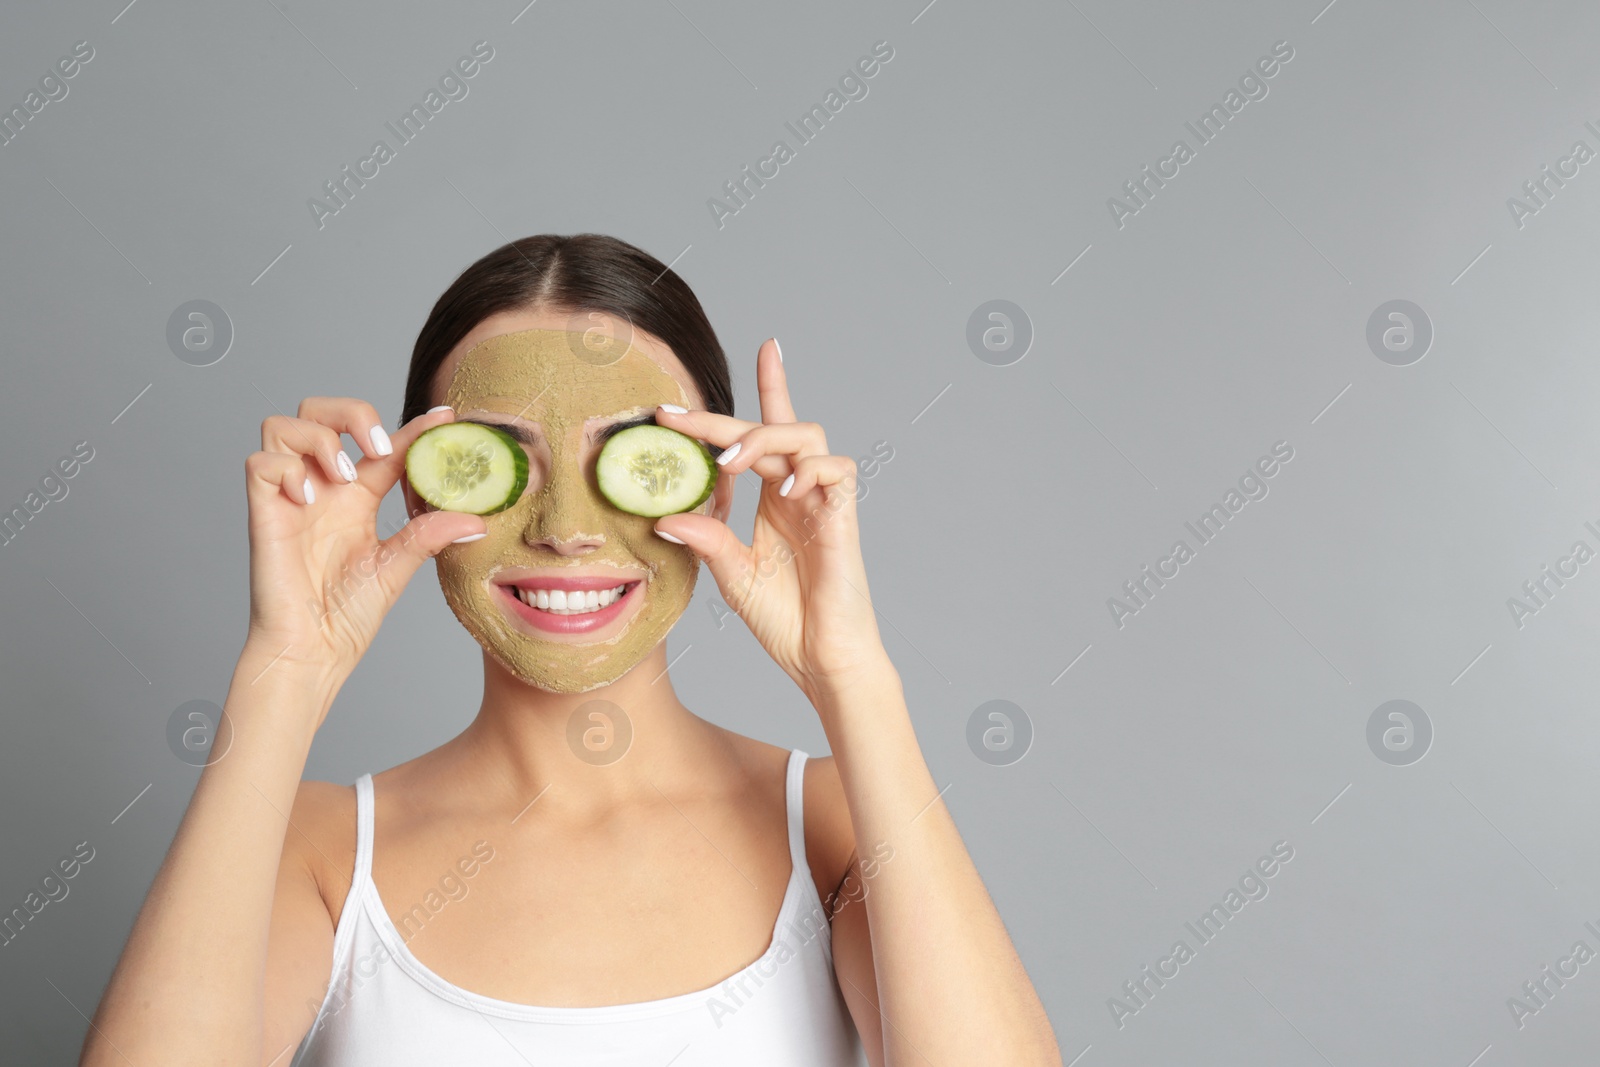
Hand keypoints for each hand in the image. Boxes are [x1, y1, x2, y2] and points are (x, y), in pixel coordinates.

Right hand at [243, 399, 485, 702]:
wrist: (313, 651)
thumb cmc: (346, 615)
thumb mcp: (397, 567)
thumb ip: (429, 535)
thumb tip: (477, 520)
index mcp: (357, 498)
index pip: (383, 444)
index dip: (413, 426)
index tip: (445, 417)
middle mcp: (322, 488)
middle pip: (319, 411)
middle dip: (350, 411)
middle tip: (377, 446)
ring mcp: (290, 498)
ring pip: (282, 425)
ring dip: (318, 437)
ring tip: (345, 476)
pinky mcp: (263, 514)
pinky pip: (259, 463)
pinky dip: (286, 468)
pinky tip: (309, 498)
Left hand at [653, 339, 891, 698]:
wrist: (822, 658)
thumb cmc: (785, 620)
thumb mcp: (731, 574)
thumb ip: (705, 539)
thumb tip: (664, 515)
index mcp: (774, 498)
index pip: (762, 432)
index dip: (760, 390)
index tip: (739, 360)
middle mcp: (799, 491)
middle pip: (770, 428)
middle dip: (724, 419)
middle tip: (680, 418)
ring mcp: (824, 500)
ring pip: (806, 435)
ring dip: (763, 438)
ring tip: (728, 463)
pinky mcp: (844, 516)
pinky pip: (837, 469)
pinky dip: (810, 469)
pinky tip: (784, 490)